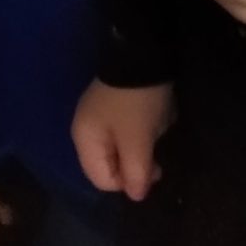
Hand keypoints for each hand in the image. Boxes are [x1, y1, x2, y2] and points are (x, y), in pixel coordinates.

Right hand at [72, 80, 173, 200]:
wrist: (145, 50)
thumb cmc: (137, 102)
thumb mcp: (137, 139)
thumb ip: (135, 172)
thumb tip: (136, 196)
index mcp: (85, 139)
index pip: (103, 180)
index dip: (129, 181)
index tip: (153, 169)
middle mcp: (88, 128)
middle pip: (116, 162)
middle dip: (140, 157)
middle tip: (159, 147)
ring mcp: (104, 113)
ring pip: (128, 143)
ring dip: (148, 138)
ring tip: (160, 120)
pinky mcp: (121, 100)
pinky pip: (136, 124)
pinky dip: (151, 121)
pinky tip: (160, 109)